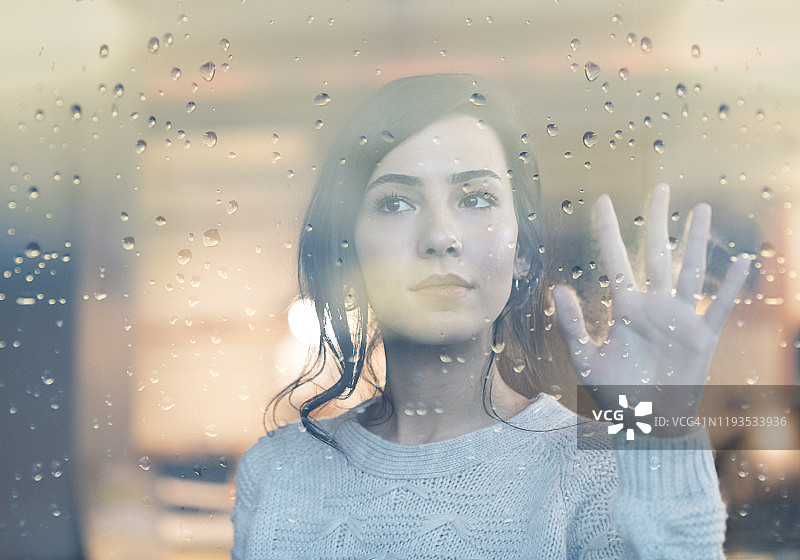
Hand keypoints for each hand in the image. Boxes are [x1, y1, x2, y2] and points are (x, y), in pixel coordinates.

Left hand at [552, 183, 750, 436]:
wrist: (647, 422)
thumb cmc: (615, 392)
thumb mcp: (586, 359)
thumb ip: (571, 324)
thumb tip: (559, 288)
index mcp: (625, 308)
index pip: (615, 259)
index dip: (609, 230)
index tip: (602, 201)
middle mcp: (654, 305)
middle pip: (656, 253)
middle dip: (657, 221)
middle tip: (660, 187)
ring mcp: (680, 318)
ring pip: (689, 270)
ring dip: (695, 241)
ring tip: (699, 209)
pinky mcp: (703, 337)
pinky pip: (718, 307)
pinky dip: (730, 286)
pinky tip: (742, 261)